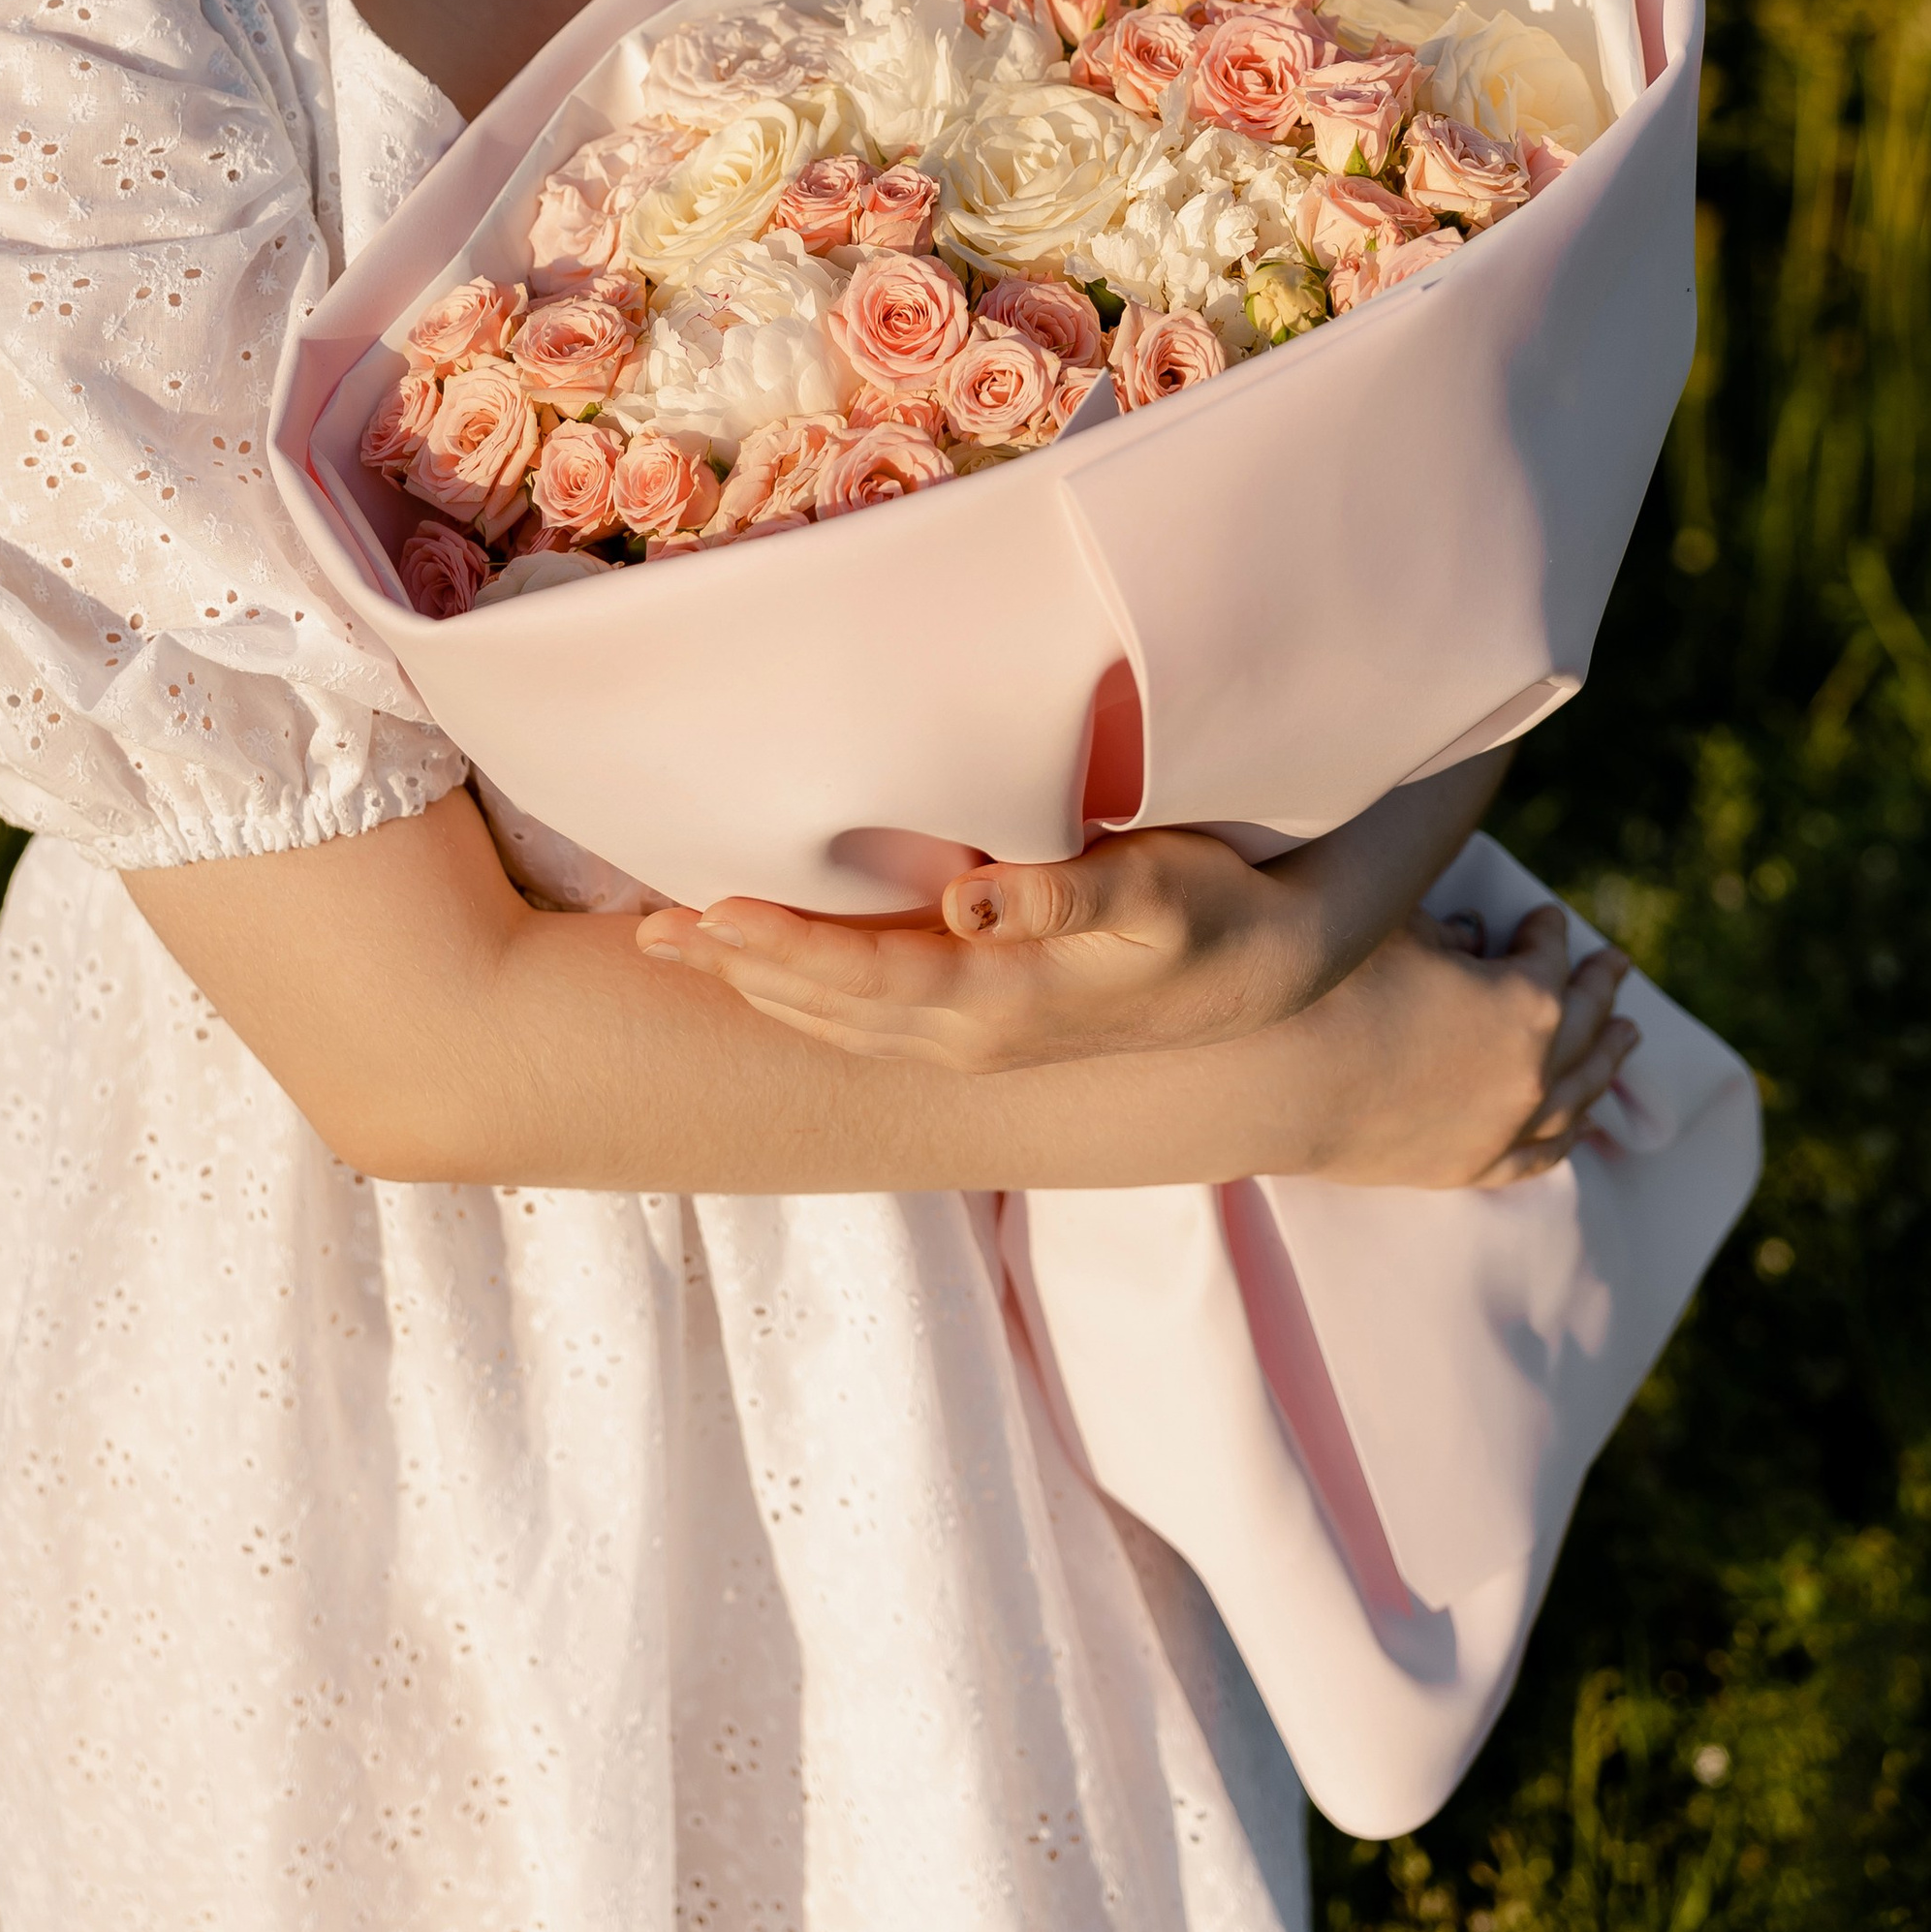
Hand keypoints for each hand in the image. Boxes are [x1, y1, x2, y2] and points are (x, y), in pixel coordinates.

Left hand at [634, 749, 1518, 1076]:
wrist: (1285, 988)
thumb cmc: (1221, 916)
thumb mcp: (1159, 895)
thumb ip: (1063, 894)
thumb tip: (972, 897)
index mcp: (999, 1004)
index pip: (861, 978)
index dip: (779, 948)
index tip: (704, 911)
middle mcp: (973, 1033)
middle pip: (826, 1009)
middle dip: (736, 970)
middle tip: (645, 933)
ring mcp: (979, 1037)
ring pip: (838, 1019)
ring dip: (757, 983)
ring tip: (679, 946)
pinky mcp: (991, 1023)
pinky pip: (868, 1016)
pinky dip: (805, 990)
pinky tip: (774, 967)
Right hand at [1278, 903, 1640, 1188]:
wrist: (1278, 1083)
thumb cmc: (1335, 990)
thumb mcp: (1398, 931)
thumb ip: (1449, 931)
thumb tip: (1474, 935)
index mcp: (1524, 1003)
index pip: (1550, 957)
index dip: (1549, 931)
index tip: (1545, 917)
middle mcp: (1532, 1072)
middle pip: (1584, 1025)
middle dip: (1601, 990)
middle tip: (1616, 965)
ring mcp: (1505, 1128)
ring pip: (1578, 1095)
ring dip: (1606, 1062)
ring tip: (1626, 1039)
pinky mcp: (1469, 1167)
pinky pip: (1540, 1153)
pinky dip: (1567, 1132)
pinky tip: (1579, 1119)